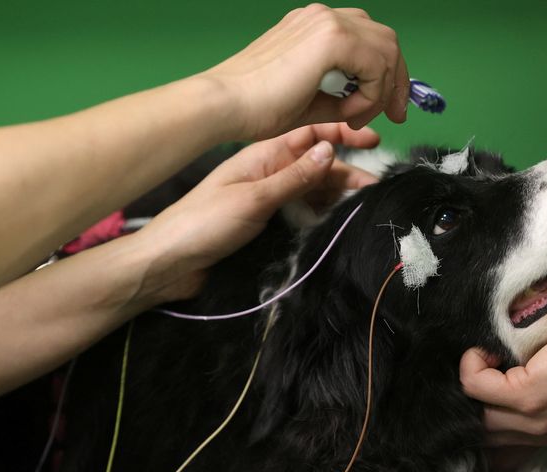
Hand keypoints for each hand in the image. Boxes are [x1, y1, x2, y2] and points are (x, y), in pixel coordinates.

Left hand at [136, 122, 379, 301]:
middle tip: (374, 189)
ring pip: (313, 191)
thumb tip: (330, 150)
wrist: (172, 261)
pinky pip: (303, 214)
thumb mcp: (254, 198)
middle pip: (317, 166)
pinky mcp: (267, 223)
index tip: (374, 141)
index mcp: (264, 156)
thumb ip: (294, 176)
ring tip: (362, 208)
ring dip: (337, 197)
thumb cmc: (204, 224)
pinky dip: (321, 215)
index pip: (310, 135)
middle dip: (347, 173)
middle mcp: (270, 173)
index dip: (342, 134)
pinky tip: (336, 224)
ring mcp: (269, 198)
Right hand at [203, 4, 408, 138]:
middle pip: (385, 40)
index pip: (370, 40)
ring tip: (357, 118)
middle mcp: (323, 17)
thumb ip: (344, 96)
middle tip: (395, 114)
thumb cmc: (256, 107)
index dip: (388, 74)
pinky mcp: (331, 37)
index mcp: (315, 27)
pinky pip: (375, 64)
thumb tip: (371, 105)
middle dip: (396, 80)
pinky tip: (349, 113)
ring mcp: (327, 21)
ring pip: (386, 50)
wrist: (227, 104)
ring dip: (382, 90)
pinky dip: (371, 93)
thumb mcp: (313, 101)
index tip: (391, 107)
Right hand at [460, 316, 546, 446]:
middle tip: (480, 365)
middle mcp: (533, 435)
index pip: (489, 443)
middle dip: (467, 396)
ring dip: (470, 375)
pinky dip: (473, 362)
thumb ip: (526, 393)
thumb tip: (486, 375)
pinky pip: (475, 383)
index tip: (482, 379)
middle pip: (474, 427)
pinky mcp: (526, 394)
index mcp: (541, 434)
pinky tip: (489, 350)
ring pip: (470, 405)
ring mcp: (528, 417)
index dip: (474, 411)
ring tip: (487, 355)